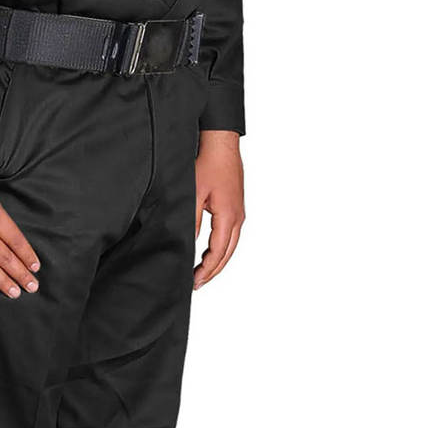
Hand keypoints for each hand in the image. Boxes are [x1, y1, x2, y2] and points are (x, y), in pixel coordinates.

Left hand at [193, 131, 244, 289]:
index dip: (206, 270)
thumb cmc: (208, 164)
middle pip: (227, 253)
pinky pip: (231, 234)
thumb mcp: (194, 194)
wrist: (221, 144)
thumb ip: (192, 221)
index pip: (218, 253)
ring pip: (231, 245)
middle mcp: (238, 217)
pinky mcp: (236, 206)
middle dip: (213, 270)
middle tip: (198, 283)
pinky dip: (221, 247)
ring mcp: (239, 212)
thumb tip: (188, 243)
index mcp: (229, 217)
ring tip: (203, 272)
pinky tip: (211, 251)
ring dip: (218, 260)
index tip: (195, 281)